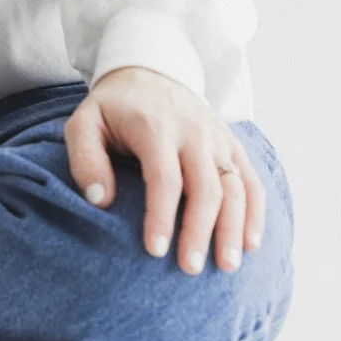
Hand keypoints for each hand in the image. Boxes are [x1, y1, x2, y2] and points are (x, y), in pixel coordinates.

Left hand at [63, 64, 265, 274]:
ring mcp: (217, 138)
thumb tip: (99, 201)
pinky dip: (256, 213)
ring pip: (235, 187)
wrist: (150, 71)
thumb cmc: (113, 109)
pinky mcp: (232, 145)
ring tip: (227, 266)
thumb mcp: (84, 122)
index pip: (164, 177)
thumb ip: (85, 159)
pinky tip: (251, 243)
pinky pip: (251, 180)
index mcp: (154, 127)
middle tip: (190, 269)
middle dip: (200, 231)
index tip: (155, 251)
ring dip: (234, 228)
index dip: (162, 216)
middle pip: (206, 187)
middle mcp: (193, 132)